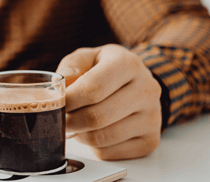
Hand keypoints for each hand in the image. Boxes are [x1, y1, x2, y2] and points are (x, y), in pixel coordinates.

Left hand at [56, 44, 161, 159]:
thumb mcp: (88, 57)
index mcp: (128, 64)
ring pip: (101, 138)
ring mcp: (152, 118)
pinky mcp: (150, 140)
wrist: (138, 83)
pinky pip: (109, 153)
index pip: (92, 89)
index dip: (68, 100)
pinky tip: (93, 132)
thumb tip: (61, 85)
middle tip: (60, 117)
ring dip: (79, 134)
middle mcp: (146, 90)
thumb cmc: (106, 70)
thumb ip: (70, 66)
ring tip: (76, 123)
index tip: (56, 103)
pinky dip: (92, 146)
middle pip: (96, 117)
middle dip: (70, 120)